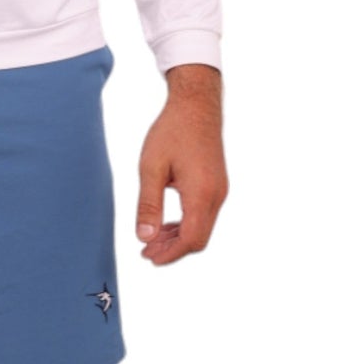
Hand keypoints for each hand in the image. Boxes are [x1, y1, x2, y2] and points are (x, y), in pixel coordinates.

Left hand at [136, 63, 228, 265]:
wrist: (197, 105)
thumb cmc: (172, 131)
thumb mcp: (151, 168)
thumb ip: (148, 205)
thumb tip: (144, 237)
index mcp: (201, 193)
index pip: (190, 239)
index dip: (170, 254)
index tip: (149, 257)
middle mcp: (216, 195)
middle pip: (198, 238)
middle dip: (173, 249)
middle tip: (146, 252)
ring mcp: (219, 190)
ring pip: (202, 228)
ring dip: (178, 238)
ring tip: (152, 240)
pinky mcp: (217, 185)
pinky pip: (204, 215)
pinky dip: (186, 224)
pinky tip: (166, 223)